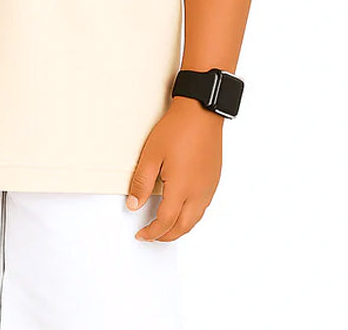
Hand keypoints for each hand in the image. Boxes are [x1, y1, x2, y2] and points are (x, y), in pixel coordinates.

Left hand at [126, 97, 223, 241]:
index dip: (152, 232)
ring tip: (165, 227)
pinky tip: (182, 209)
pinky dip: (191, 216)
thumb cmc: (177, 129)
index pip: (165, 221)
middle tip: (152, 236)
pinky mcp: (213, 179)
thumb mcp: (151, 154)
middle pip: (183, 227)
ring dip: (180, 228)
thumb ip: (141, 183)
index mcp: (182, 188)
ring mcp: (208, 187)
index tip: (141, 234)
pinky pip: (203, 207)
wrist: (201, 112)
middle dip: (166, 236)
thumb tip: (133, 205)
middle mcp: (198, 192)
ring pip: (195, 219)